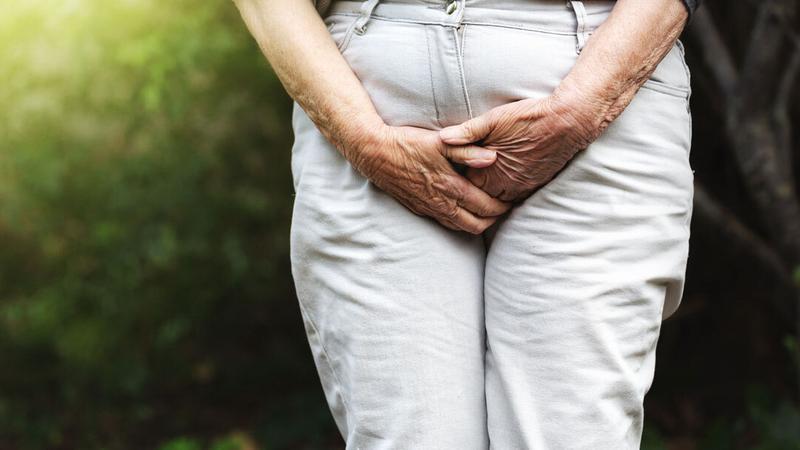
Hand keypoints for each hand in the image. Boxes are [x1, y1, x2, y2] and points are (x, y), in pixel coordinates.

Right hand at [347, 125, 510, 233]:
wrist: (374, 153)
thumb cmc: (408, 144)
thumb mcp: (440, 142)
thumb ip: (468, 151)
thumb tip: (493, 158)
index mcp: (451, 187)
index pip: (486, 207)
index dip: (503, 206)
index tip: (513, 198)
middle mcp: (441, 204)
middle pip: (477, 224)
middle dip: (494, 219)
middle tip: (504, 206)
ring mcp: (429, 209)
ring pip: (461, 227)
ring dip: (477, 222)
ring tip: (488, 210)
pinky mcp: (419, 209)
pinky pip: (445, 223)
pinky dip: (460, 221)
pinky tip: (463, 210)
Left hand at [438, 92, 602, 202]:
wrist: (568, 123)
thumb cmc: (528, 119)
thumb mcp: (493, 120)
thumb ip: (466, 132)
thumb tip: (442, 138)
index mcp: (488, 175)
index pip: (461, 185)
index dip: (454, 176)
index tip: (447, 168)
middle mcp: (503, 188)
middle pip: (477, 196)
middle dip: (468, 187)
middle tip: (458, 176)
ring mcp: (520, 190)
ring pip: (495, 199)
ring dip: (487, 190)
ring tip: (479, 176)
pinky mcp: (533, 187)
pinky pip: (512, 197)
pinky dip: (503, 191)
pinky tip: (499, 178)